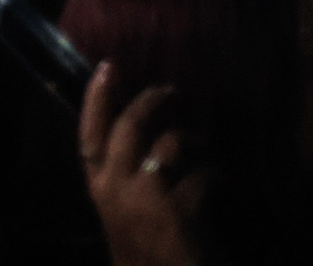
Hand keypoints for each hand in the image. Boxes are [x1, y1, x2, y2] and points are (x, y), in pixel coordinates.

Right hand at [80, 65, 206, 265]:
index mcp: (99, 193)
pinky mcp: (178, 209)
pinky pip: (204, 174)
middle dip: (150, 102)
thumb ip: (129, 192)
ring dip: (191, 140)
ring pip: (167, 143)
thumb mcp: (127, 225)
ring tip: (203, 147)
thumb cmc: (151, 265)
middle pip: (127, 127)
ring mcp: (145, 198)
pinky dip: (217, 174)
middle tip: (171, 90)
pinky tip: (223, 180)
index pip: (89, 135)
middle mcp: (114, 190)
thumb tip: (150, 154)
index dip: (97, 99)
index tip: (108, 67)